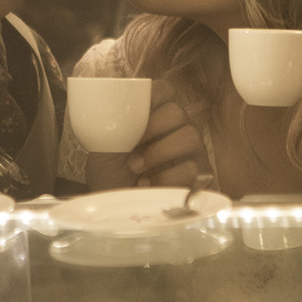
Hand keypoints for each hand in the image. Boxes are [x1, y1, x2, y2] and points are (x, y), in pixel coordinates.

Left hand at [84, 80, 210, 190]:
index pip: (164, 90)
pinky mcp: (199, 177)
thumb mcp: (103, 148)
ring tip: (137, 168)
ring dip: (159, 152)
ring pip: (190, 136)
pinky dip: (165, 177)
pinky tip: (149, 184)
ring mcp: (192, 152)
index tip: (136, 107)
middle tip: (133, 145)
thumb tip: (101, 105)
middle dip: (153, 127)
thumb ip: (107, 124)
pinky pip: (191, 168)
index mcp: (155, 115)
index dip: (154, 94)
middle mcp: (177, 129)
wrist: (119, 210)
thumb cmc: (112, 177)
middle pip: (177, 111)